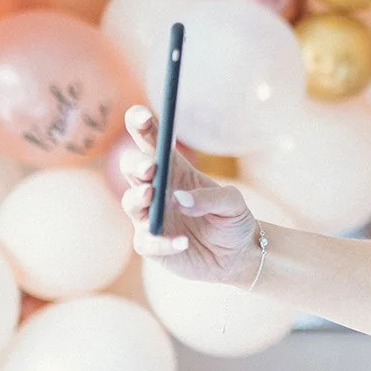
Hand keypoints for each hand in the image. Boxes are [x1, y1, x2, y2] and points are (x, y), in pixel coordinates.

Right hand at [118, 105, 260, 285]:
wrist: (240, 255)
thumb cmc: (234, 220)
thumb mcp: (234, 203)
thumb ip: (211, 197)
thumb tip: (181, 200)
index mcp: (175, 171)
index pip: (152, 143)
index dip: (142, 127)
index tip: (139, 115)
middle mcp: (157, 191)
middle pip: (133, 169)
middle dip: (136, 164)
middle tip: (150, 167)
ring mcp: (151, 218)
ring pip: (131, 202)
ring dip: (138, 198)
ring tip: (151, 195)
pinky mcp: (152, 245)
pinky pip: (147, 242)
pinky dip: (162, 242)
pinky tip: (182, 242)